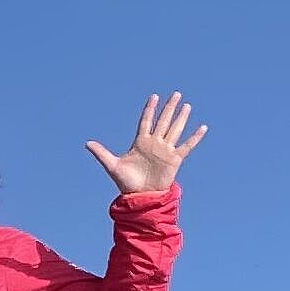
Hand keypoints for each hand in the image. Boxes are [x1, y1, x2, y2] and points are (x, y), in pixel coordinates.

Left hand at [84, 93, 205, 193]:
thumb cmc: (126, 183)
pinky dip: (195, 137)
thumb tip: (87, 143)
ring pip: (175, 129)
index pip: (146, 121)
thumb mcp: (112, 165)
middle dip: (169, 107)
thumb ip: (101, 153)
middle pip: (163, 121)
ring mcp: (165, 150)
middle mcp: (154, 143)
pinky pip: (187, 146)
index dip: (150, 109)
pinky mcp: (174, 159)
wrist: (140, 196)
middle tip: (176, 93)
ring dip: (181, 118)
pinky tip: (202, 127)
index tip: (154, 96)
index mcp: (140, 142)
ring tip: (186, 105)